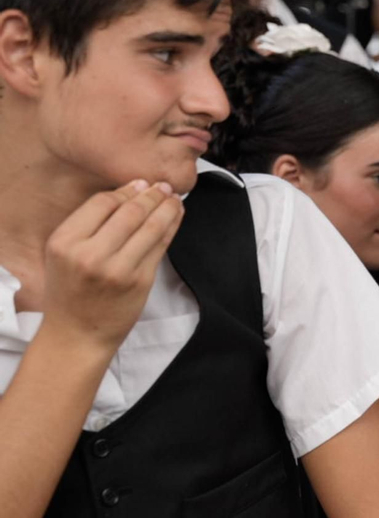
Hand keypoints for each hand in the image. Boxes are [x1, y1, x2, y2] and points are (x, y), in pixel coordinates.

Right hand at [39, 181, 183, 352]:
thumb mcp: (63, 253)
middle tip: (163, 186)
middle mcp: (90, 254)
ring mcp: (118, 269)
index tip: (141, 183)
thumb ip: (87, 226)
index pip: (102, 203)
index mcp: (65, 242)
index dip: (126, 190)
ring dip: (167, 207)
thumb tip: (129, 192)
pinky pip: (161, 246)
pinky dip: (172, 227)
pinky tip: (177, 216)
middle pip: (130, 212)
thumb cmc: (71, 291)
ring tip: (174, 197)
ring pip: (151, 227)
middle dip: (152, 195)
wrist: (77, 334)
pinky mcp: (140, 281)